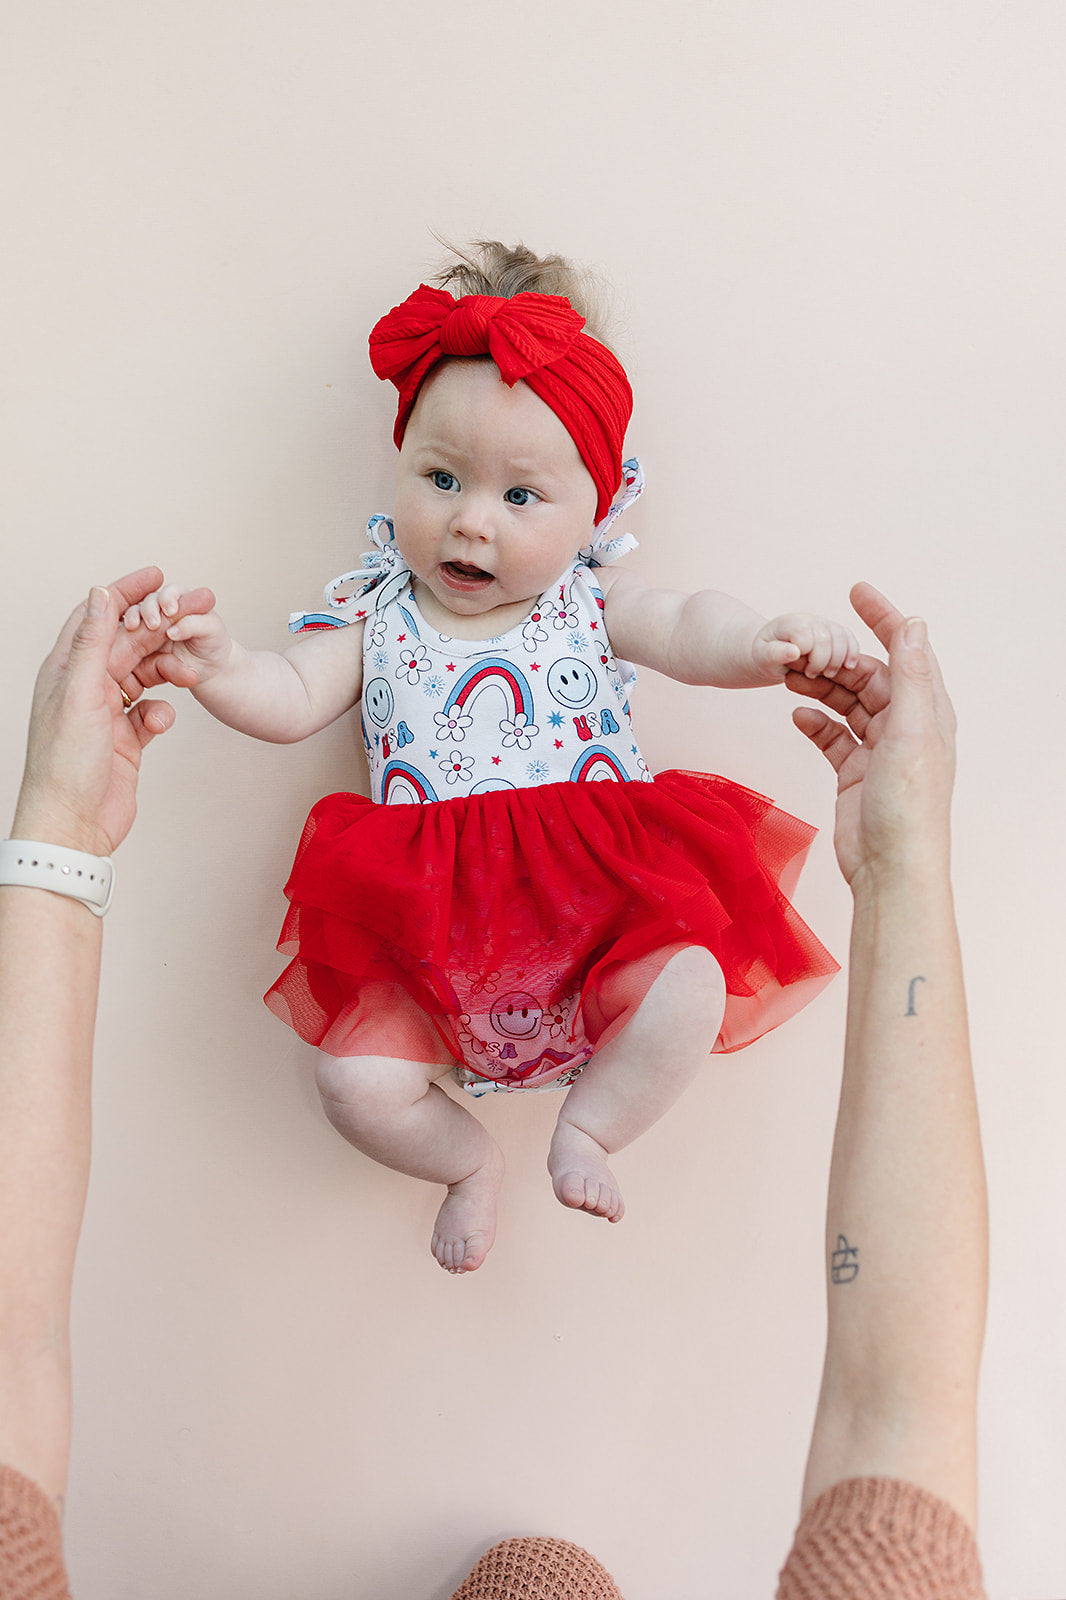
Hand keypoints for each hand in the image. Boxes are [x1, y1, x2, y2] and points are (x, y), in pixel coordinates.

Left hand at [12, 570, 182, 857]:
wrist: (74, 823)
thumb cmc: (65, 764)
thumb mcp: (80, 693)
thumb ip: (92, 642)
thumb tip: (100, 594)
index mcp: (67, 669)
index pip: (97, 616)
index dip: (126, 592)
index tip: (157, 576)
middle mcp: (85, 687)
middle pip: (127, 643)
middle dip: (158, 630)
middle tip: (189, 618)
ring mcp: (107, 713)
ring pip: (145, 676)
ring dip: (167, 672)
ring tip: (186, 674)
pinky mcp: (126, 739)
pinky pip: (152, 712)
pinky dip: (162, 712)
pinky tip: (162, 721)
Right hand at [119, 582, 229, 693]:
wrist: (208, 666)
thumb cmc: (212, 643)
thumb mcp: (211, 631)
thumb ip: (194, 625)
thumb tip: (171, 630)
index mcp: (181, 600)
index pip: (171, 592)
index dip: (168, 598)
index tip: (171, 611)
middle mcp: (163, 609)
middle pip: (149, 601)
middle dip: (149, 609)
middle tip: (154, 624)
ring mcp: (150, 623)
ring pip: (136, 614)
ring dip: (134, 617)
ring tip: (136, 627)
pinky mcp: (140, 639)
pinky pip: (130, 632)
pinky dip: (127, 631)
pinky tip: (129, 634)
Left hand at [753, 612, 859, 680]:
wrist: (774, 652)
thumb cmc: (767, 655)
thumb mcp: (762, 657)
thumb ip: (774, 654)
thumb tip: (794, 651)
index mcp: (789, 623)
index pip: (804, 635)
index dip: (805, 656)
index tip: (799, 670)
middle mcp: (809, 619)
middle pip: (825, 637)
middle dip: (821, 660)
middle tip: (812, 675)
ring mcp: (824, 624)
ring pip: (841, 636)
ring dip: (837, 659)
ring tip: (828, 675)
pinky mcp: (836, 633)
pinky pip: (850, 638)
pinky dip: (852, 653)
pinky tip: (849, 666)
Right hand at [786, 583, 956, 888]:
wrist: (889, 866)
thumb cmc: (907, 805)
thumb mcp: (909, 731)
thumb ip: (908, 676)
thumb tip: (913, 624)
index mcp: (927, 712)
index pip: (906, 651)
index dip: (884, 618)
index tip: (857, 591)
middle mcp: (905, 727)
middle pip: (869, 677)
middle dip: (838, 660)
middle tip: (805, 649)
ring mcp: (879, 750)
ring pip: (848, 704)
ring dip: (822, 689)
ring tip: (791, 678)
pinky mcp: (855, 773)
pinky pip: (833, 737)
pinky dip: (816, 724)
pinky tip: (798, 717)